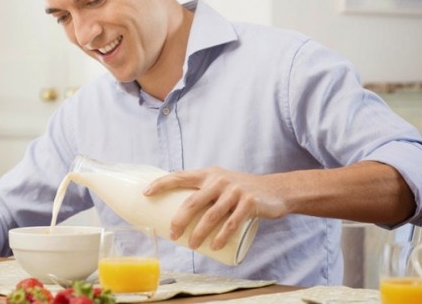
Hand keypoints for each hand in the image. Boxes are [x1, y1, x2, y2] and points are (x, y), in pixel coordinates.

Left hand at [143, 167, 289, 250]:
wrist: (275, 190)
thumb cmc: (240, 190)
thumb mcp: (221, 183)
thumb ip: (203, 191)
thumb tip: (175, 209)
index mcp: (208, 174)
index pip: (180, 176)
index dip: (162, 183)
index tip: (146, 193)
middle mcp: (219, 180)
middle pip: (192, 201)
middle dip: (179, 220)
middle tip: (172, 235)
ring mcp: (235, 191)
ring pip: (211, 216)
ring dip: (198, 233)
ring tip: (191, 245)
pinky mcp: (249, 203)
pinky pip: (232, 223)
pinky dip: (221, 236)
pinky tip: (213, 246)